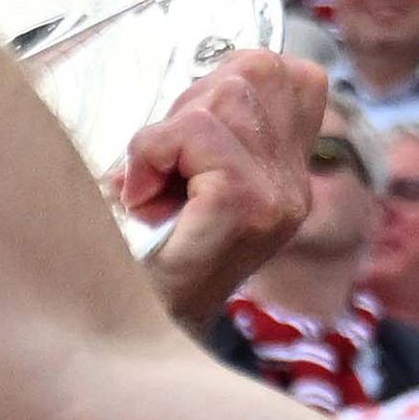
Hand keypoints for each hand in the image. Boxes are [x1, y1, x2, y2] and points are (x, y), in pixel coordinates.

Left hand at [120, 50, 324, 325]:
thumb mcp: (184, 187)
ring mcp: (277, 199)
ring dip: (163, 136)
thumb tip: (198, 81)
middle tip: (161, 168)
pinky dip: (150, 154)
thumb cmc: (137, 261)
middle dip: (190, 102)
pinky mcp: (244, 208)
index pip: (295, 75)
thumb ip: (206, 137)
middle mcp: (295, 188)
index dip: (229, 80)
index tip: (186, 136)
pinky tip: (141, 199)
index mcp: (290, 179)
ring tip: (151, 190)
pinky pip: (195, 135)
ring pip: (221, 100)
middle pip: (256, 71)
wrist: (123, 347)